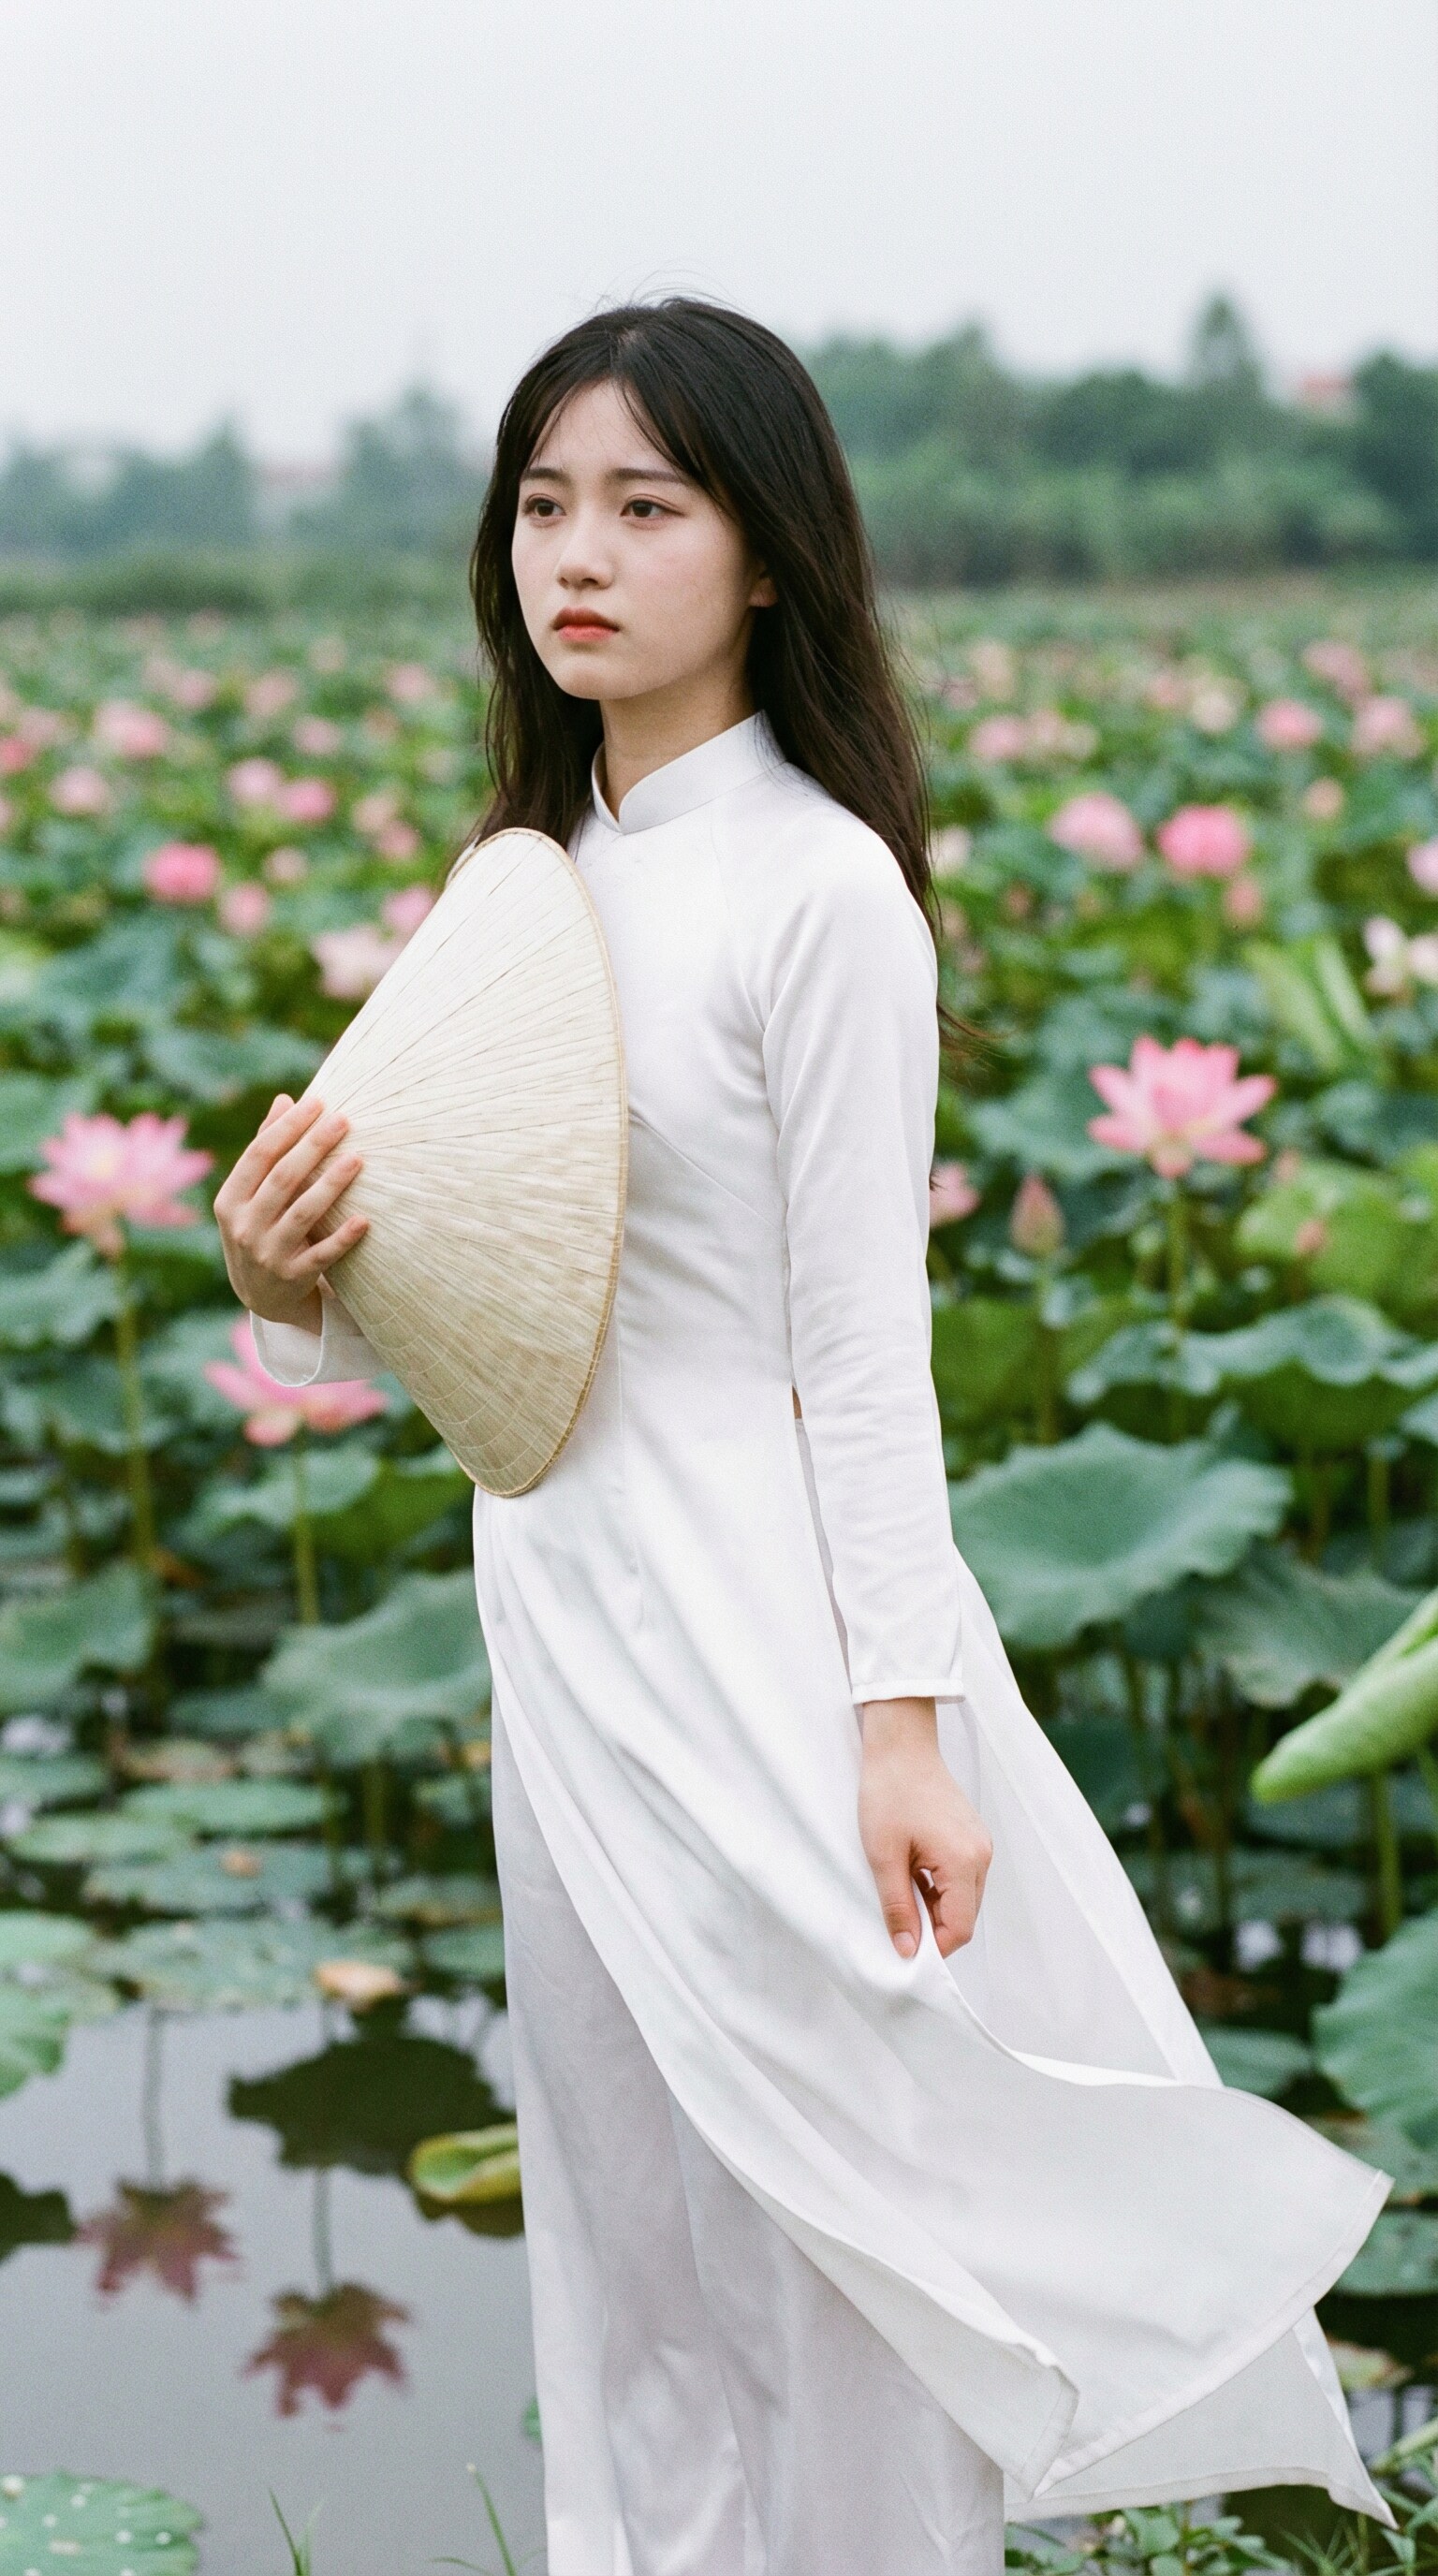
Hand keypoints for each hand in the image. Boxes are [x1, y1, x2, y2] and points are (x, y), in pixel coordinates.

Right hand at [214, 1093, 368, 1330]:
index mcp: (230, 1200)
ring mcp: (268, 1254)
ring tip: (358, 1159)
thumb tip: (285, 1100)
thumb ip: (266, 1150)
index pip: (259, 1154)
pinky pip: (322, 1256)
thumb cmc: (259, 1227)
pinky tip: (364, 1220)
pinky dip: (342, 1238)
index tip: (318, 1102)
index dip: (288, 1127)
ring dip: (331, 1185)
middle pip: (282, 1179)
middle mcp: (244, 1227)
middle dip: (313, 1147)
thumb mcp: (249, 1195)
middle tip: (343, 1120)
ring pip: (303, 1214)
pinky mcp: (293, 1278)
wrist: (258, 1295)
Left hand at [858, 1697, 991, 1959]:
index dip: (933, 1948)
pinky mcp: (972, 1837)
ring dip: (935, 1906)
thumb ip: (898, 1907)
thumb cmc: (888, 1793)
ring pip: (964, 1899)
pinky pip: (962, 1877)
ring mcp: (980, 1845)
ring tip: (901, 1888)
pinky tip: (912, 1871)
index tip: (902, 1947)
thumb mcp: (883, 1856)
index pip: (959, 1929)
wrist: (900, 1746)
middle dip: (933, 1927)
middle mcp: (981, 1856)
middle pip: (965, 1917)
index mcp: (963, 1862)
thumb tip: (906, 1951)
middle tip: (897, 1918)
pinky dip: (939, 1886)